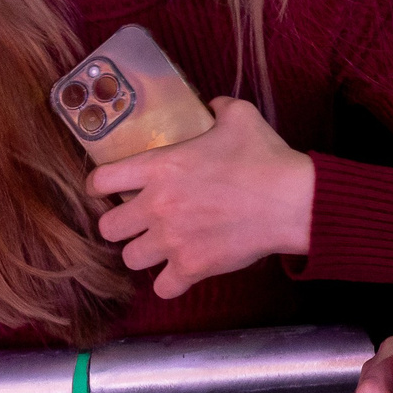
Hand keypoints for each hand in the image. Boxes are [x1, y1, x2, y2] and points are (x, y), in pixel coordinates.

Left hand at [88, 97, 315, 300]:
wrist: (292, 201)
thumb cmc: (265, 157)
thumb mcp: (240, 117)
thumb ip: (218, 107)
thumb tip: (213, 104)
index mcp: (160, 167)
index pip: (101, 181)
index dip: (101, 186)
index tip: (110, 189)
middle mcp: (157, 205)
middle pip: (107, 228)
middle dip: (121, 224)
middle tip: (139, 220)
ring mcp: (172, 240)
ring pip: (130, 258)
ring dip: (144, 252)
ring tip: (161, 246)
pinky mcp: (192, 267)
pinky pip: (162, 288)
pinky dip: (170, 282)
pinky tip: (181, 270)